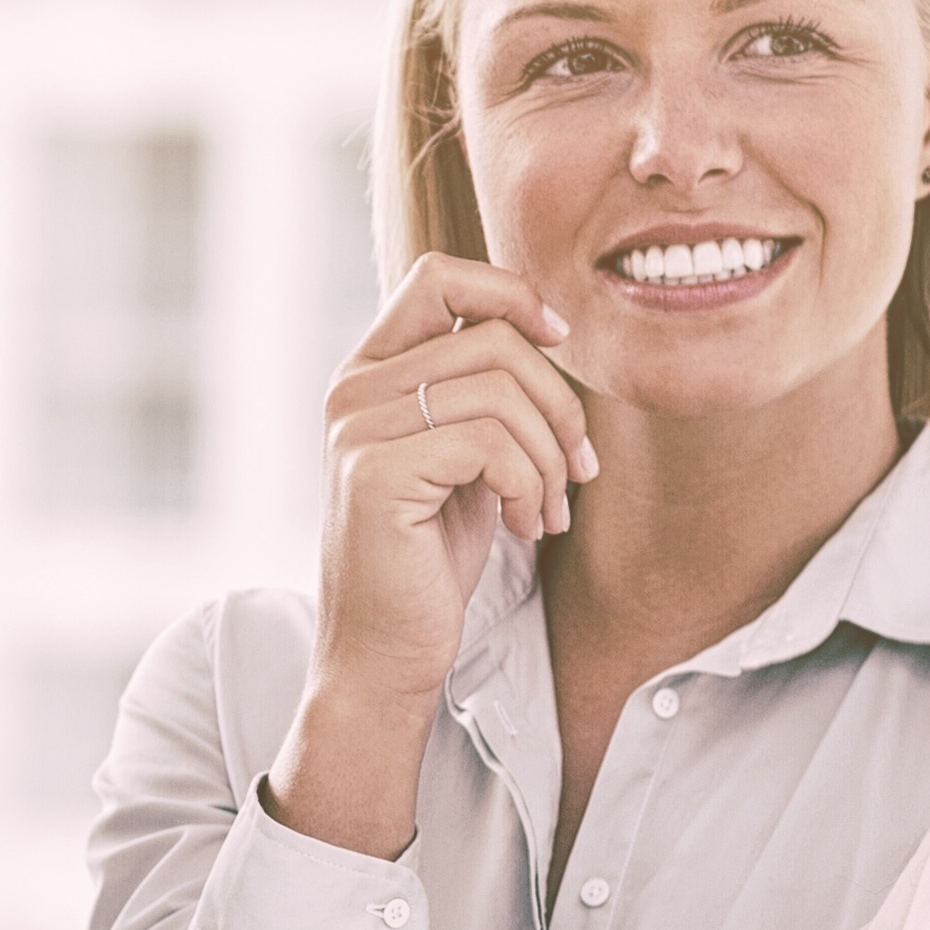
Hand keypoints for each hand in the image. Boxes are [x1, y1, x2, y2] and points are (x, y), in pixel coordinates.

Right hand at [272, 254, 593, 858]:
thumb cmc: (428, 561)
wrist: (385, 654)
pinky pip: (489, 441)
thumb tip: (548, 330)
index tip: (559, 343)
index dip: (511, 294)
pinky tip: (522, 525)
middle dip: (558, 404)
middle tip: (576, 473)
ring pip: (499, 389)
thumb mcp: (465, 458)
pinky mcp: (375, 471)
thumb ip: (484, 392)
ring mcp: (357, 427)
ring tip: (548, 510)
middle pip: (492, 336)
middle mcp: (353, 388)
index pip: (439, 275)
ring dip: (550, 454)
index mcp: (370, 372)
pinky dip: (528, 484)